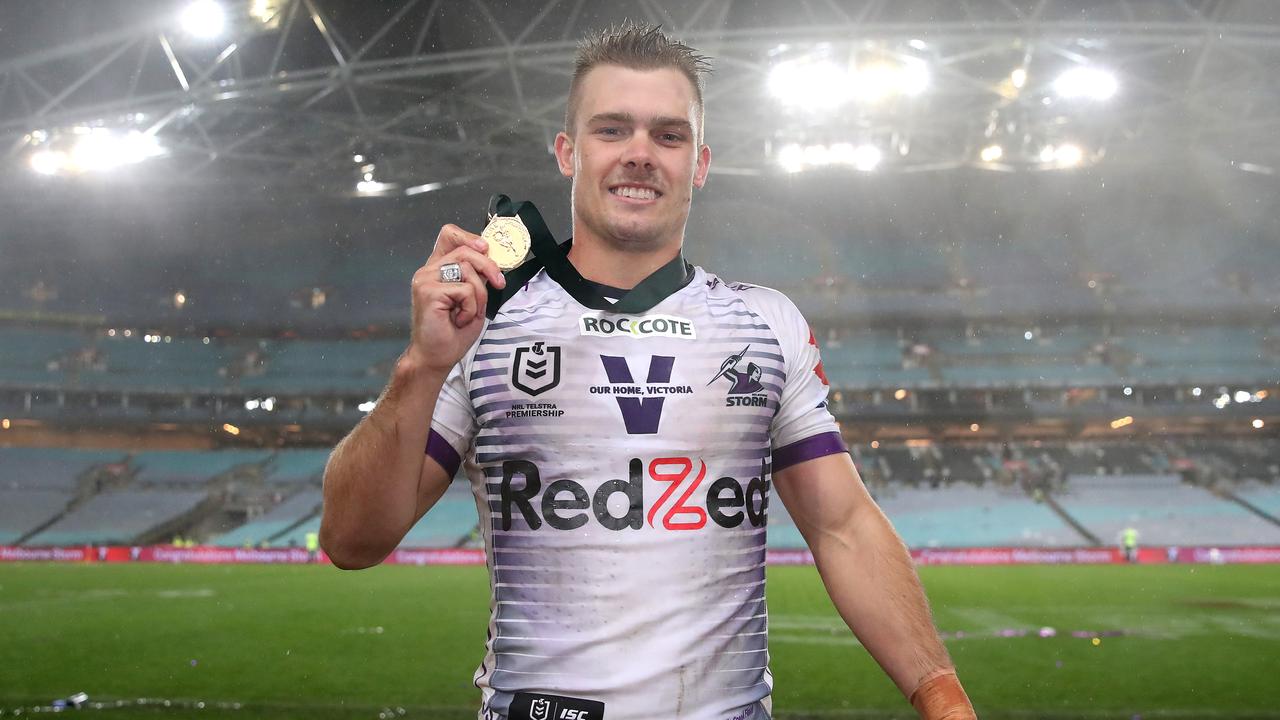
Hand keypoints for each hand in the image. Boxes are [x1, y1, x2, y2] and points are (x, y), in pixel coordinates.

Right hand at [405, 224, 506, 374]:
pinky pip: (465, 290)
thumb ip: (476, 277)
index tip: (486, 249)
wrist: (436, 357)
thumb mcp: (473, 298)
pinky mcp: (428, 291)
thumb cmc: (452, 332)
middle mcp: (428, 270)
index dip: (470, 237)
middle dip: (488, 266)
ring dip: (478, 295)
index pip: (449, 235)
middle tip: (498, 284)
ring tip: (468, 313)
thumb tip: (490, 258)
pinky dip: (470, 308)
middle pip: (465, 250)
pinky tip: (458, 320)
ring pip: (468, 270)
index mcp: (437, 268)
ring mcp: (425, 279)